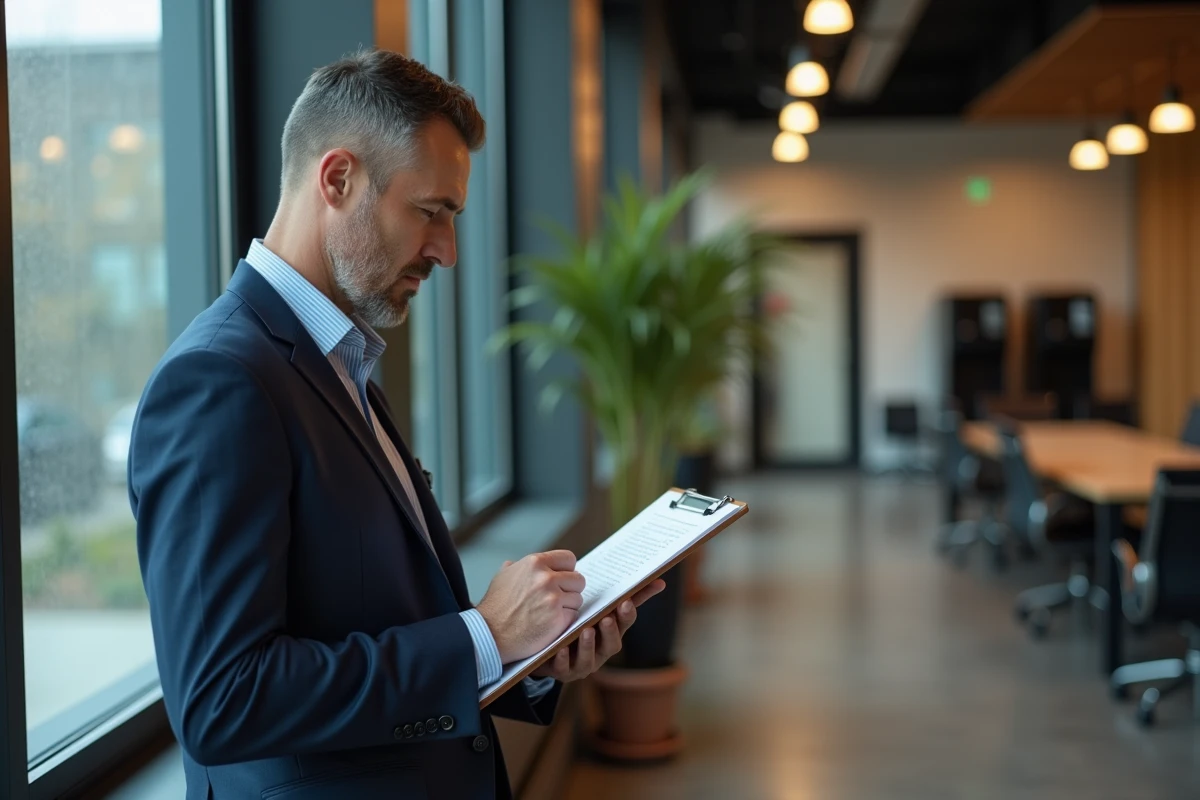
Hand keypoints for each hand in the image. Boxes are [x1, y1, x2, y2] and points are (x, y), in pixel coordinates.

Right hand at [476, 550, 584, 663]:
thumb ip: (516, 567)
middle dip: (570, 590)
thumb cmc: (495, 607)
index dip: (567, 571)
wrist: (489, 634)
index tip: (563, 580)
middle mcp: (546, 578)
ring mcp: (553, 598)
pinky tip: (550, 623)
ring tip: (550, 613)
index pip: (569, 559)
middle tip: (559, 599)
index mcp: (535, 563)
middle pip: (578, 580)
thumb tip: (517, 563)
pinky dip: (565, 620)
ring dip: (568, 606)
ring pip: (577, 598)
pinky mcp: (558, 619)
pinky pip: (573, 615)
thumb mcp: (502, 577)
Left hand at [530, 579, 665, 682]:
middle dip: (610, 632)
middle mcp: (601, 650)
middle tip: (607, 618)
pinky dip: (563, 659)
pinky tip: (561, 649)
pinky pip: (563, 668)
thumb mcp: (598, 608)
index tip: (625, 602)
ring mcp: (583, 663)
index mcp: (611, 631)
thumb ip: (624, 595)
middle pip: (611, 645)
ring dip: (589, 646)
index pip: (624, 623)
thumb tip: (659, 581)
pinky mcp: (563, 671)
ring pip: (589, 659)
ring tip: (586, 631)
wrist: (551, 647)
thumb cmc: (581, 622)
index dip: (626, 615)